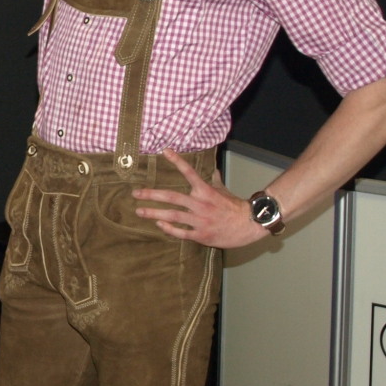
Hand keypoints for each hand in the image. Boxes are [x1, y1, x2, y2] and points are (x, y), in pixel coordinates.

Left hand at [132, 148, 268, 248]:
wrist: (250, 224)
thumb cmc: (235, 206)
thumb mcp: (224, 191)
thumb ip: (215, 181)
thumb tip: (214, 170)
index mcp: (206, 191)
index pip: (189, 172)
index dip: (177, 161)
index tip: (165, 151)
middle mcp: (201, 204)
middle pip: (172, 197)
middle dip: (151, 195)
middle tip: (135, 193)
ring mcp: (200, 220)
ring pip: (172, 215)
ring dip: (154, 213)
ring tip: (139, 211)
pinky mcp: (202, 234)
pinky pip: (181, 232)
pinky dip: (169, 228)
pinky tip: (159, 224)